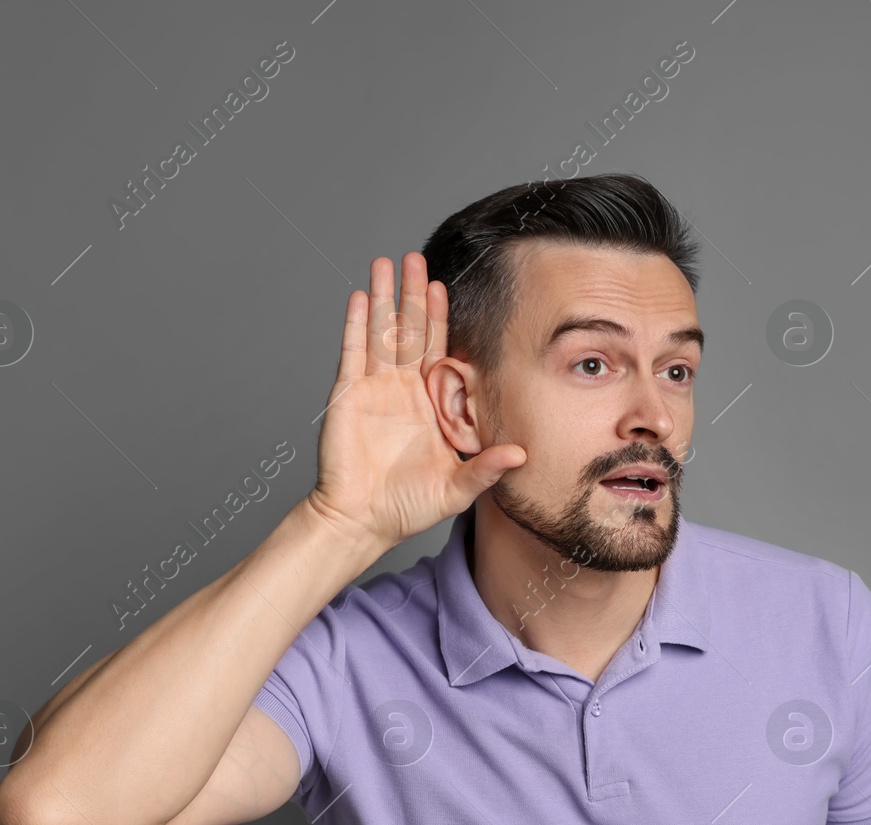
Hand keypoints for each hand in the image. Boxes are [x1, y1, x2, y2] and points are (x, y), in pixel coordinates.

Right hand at [303, 252, 525, 549]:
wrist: (362, 520)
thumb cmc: (406, 506)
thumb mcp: (457, 487)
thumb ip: (486, 467)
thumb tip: (523, 455)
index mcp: (428, 403)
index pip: (436, 349)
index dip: (441, 317)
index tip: (446, 286)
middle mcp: (400, 389)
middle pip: (408, 329)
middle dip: (412, 293)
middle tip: (416, 256)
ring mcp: (372, 389)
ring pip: (379, 331)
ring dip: (382, 297)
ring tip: (385, 261)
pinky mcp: (347, 396)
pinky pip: (352, 353)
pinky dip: (354, 324)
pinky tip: (358, 296)